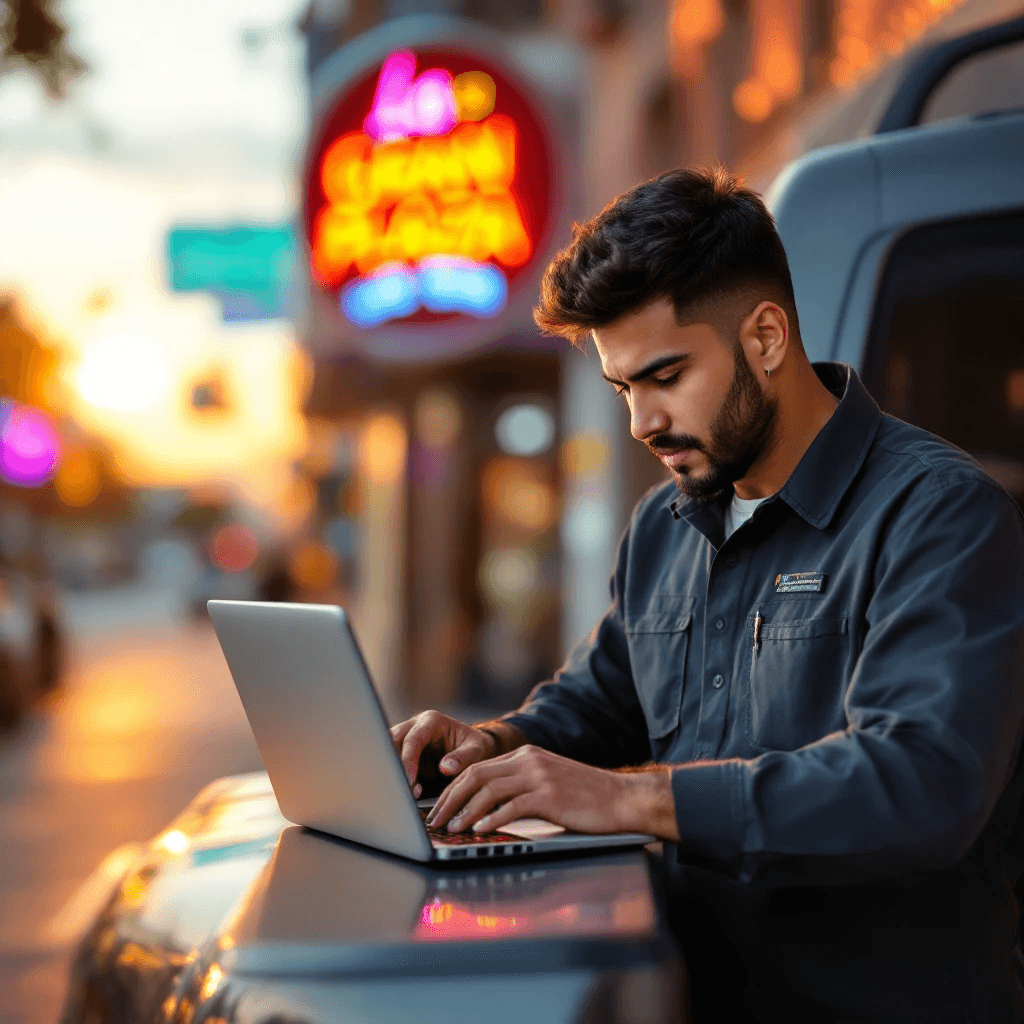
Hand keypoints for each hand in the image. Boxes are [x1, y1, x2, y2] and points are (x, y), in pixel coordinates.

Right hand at [390, 711, 498, 798]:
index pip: (412, 739)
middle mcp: (414, 726)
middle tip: (401, 791)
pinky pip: (392, 766)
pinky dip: (395, 780)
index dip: (408, 761)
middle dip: (393, 767)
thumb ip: (463, 758)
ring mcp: (406, 739)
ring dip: (392, 774)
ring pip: (387, 753)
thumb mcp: (476, 750)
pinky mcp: (402, 754)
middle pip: (391, 743)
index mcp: (431, 721)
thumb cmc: (475, 747)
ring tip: (406, 795)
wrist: (473, 750)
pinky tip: (405, 795)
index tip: (409, 782)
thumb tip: (445, 767)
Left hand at [426, 744, 676, 838]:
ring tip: (452, 829)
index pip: (477, 767)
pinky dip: (491, 820)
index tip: (439, 808)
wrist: (621, 797)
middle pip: (476, 775)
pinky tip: (480, 831)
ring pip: (488, 789)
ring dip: (465, 811)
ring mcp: (539, 776)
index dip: (453, 788)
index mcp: (525, 755)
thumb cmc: (584, 797)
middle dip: (451, 799)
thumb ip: (519, 788)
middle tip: (436, 820)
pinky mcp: (549, 795)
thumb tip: (485, 809)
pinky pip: (511, 806)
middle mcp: (528, 760)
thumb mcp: (547, 783)